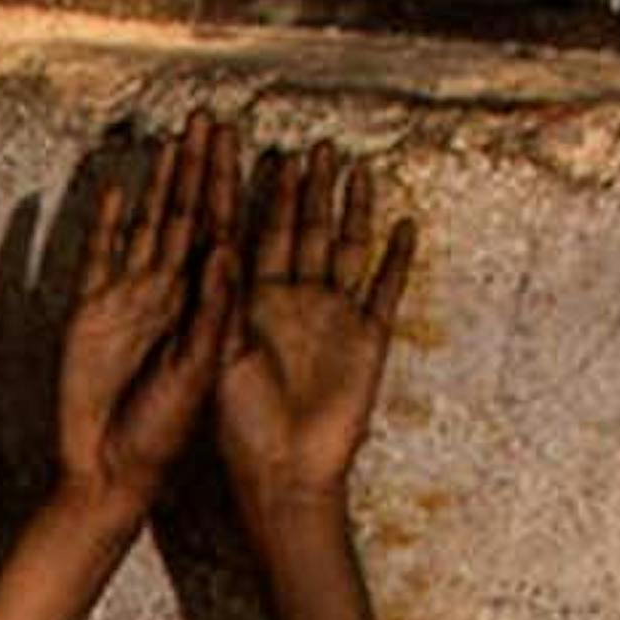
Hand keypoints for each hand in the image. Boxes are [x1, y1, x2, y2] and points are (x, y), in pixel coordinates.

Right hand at [52, 117, 244, 517]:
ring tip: (173, 140)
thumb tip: (225, 246)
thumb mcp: (201, 369)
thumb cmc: (165, 432)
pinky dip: (110, 223)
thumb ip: (214, 310)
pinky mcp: (90, 311)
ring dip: (162, 184)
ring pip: (150, 227)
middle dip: (200, 168)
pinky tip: (120, 190)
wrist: (108, 470)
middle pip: (190, 216)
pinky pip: (101, 255)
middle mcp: (173, 294)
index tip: (247, 142)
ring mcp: (131, 299)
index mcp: (208, 306)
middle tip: (209, 118)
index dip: (234, 185)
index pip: (225, 230)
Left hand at [204, 133, 408, 515]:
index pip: (254, 232)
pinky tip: (403, 223)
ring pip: (344, 248)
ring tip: (354, 167)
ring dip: (350, 209)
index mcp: (249, 303)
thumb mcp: (217, 358)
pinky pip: (384, 289)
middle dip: (307, 189)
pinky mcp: (367, 338)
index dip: (260, 195)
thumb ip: (222, 302)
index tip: (260, 150)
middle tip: (313, 145)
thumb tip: (220, 243)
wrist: (283, 474)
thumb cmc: (238, 427)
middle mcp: (291, 302)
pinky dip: (396, 258)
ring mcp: (331, 316)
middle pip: (302, 231)